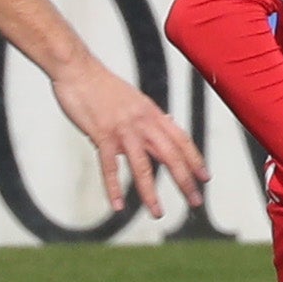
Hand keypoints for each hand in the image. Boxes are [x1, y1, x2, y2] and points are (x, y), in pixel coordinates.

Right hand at [48, 57, 206, 216]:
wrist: (77, 69)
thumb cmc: (100, 85)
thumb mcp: (132, 99)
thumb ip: (145, 118)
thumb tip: (159, 129)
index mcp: (151, 112)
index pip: (181, 139)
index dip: (195, 159)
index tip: (205, 177)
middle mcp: (142, 121)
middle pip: (170, 155)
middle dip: (185, 180)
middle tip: (195, 200)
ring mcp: (123, 129)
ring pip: (143, 165)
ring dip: (150, 192)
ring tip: (157, 212)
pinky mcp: (102, 134)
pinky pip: (110, 166)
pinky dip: (114, 187)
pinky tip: (118, 205)